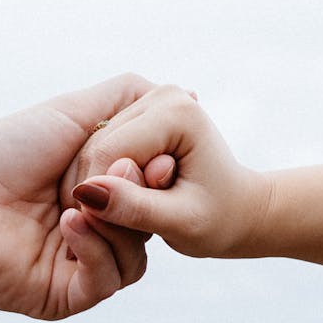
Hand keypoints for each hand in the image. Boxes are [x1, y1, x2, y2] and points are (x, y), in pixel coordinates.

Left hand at [0, 74, 156, 318]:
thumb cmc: (5, 149)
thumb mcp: (74, 112)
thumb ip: (128, 99)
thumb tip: (189, 94)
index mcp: (99, 197)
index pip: (153, 197)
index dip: (159, 179)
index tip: (158, 156)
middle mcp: (92, 234)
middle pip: (149, 229)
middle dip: (140, 199)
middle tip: (123, 169)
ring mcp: (77, 268)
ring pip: (135, 260)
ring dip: (117, 225)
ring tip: (84, 196)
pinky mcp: (61, 296)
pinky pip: (105, 283)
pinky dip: (97, 251)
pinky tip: (70, 223)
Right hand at [67, 85, 271, 258]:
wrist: (238, 209)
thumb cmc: (217, 220)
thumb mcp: (179, 223)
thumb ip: (134, 207)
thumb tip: (85, 192)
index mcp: (178, 113)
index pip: (108, 154)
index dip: (100, 197)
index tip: (117, 227)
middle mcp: (163, 95)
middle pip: (98, 146)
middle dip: (104, 190)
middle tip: (133, 221)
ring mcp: (150, 99)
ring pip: (94, 146)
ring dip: (103, 184)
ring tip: (136, 209)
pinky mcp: (140, 110)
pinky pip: (100, 145)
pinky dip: (107, 175)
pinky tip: (131, 194)